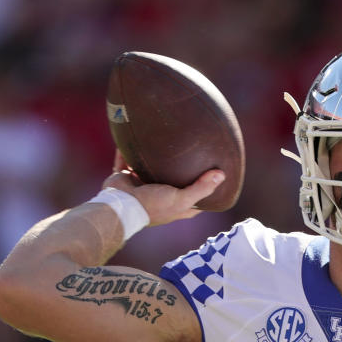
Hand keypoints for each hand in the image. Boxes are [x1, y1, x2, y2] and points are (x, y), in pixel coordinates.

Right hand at [101, 150, 222, 225]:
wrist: (120, 204)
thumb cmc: (152, 205)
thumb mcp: (181, 199)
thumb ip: (201, 188)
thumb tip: (221, 175)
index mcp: (174, 206)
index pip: (196, 201)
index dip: (206, 191)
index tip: (215, 177)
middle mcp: (159, 197)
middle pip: (173, 182)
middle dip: (179, 171)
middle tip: (191, 152)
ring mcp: (141, 187)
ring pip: (149, 169)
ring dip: (153, 159)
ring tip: (162, 140)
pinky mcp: (126, 177)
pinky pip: (126, 160)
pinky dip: (127, 150)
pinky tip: (134, 135)